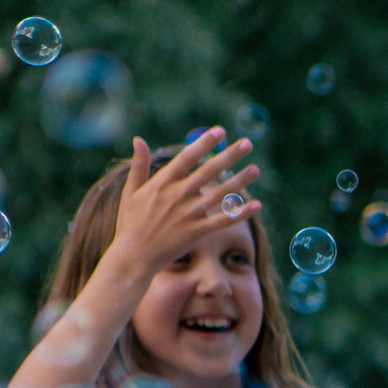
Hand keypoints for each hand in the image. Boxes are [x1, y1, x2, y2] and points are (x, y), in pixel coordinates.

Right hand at [107, 130, 261, 277]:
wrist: (134, 255)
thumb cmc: (130, 223)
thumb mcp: (130, 191)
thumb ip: (139, 165)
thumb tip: (139, 139)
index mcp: (162, 182)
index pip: (188, 157)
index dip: (205, 143)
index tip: (220, 131)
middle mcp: (178, 195)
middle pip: (209, 171)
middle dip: (229, 156)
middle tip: (247, 143)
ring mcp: (189, 213)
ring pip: (221, 194)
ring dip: (240, 181)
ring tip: (256, 169)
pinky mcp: (197, 232)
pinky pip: (224, 221)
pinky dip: (240, 213)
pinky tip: (256, 205)